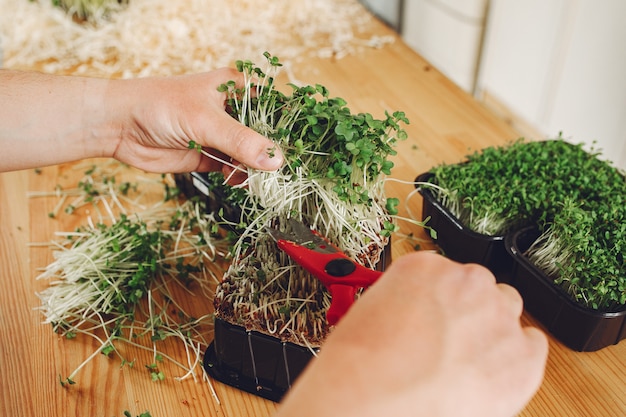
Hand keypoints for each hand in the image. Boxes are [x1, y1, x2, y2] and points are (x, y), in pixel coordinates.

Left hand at [108, 68, 282, 172]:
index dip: (287, 126)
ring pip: (250, 155)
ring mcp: (221, 135)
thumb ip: (241, 142)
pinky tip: (238, 181)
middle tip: (280, 171)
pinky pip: (234, 169)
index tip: (301, 147)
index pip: (273, 107)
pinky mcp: (209, 156)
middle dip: (272, 154)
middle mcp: (232, 111)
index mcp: (236, 89)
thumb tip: (275, 160)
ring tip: (257, 179)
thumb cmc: (159, 106)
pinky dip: (239, 177)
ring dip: (255, 169)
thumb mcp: (205, 121)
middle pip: (264, 135)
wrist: (120, 126)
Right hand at [274, 252, 547, 416]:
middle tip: (447, 342)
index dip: (438, 301)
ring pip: (508, 310)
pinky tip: (493, 372)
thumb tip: (414, 317)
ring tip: (468, 361)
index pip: (445, 274)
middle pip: (479, 288)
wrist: (373, 402)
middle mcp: (467, 283)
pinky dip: (518, 357)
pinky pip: (534, 344)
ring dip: (492, 330)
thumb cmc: (361, 366)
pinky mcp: (522, 357)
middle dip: (467, 312)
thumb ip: (402, 303)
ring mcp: (499, 317)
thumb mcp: (369, 313)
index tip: (432, 319)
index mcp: (426, 268)